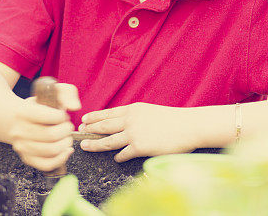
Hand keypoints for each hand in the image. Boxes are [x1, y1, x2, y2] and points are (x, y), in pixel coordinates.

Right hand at [8, 83, 80, 171]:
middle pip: (52, 135)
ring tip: (66, 137)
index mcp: (23, 112)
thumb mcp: (48, 92)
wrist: (11, 118)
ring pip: (51, 151)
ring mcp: (22, 146)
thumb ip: (66, 92)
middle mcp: (20, 131)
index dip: (62, 116)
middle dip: (66, 130)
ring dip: (65, 144)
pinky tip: (66, 150)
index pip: (49, 117)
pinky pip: (46, 165)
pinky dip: (61, 159)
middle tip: (67, 126)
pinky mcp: (26, 158)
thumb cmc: (35, 105)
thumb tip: (75, 107)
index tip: (62, 115)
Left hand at [78, 103, 205, 161]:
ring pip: (108, 140)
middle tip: (79, 132)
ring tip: (85, 146)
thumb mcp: (149, 111)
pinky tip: (115, 159)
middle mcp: (129, 120)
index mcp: (132, 109)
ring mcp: (134, 134)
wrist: (188, 126)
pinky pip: (123, 153)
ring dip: (95, 144)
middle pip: (103, 125)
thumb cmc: (172, 119)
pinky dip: (118, 156)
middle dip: (89, 129)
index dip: (94, 117)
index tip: (84, 119)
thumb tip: (122, 122)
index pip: (107, 113)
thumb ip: (134, 116)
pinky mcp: (140, 147)